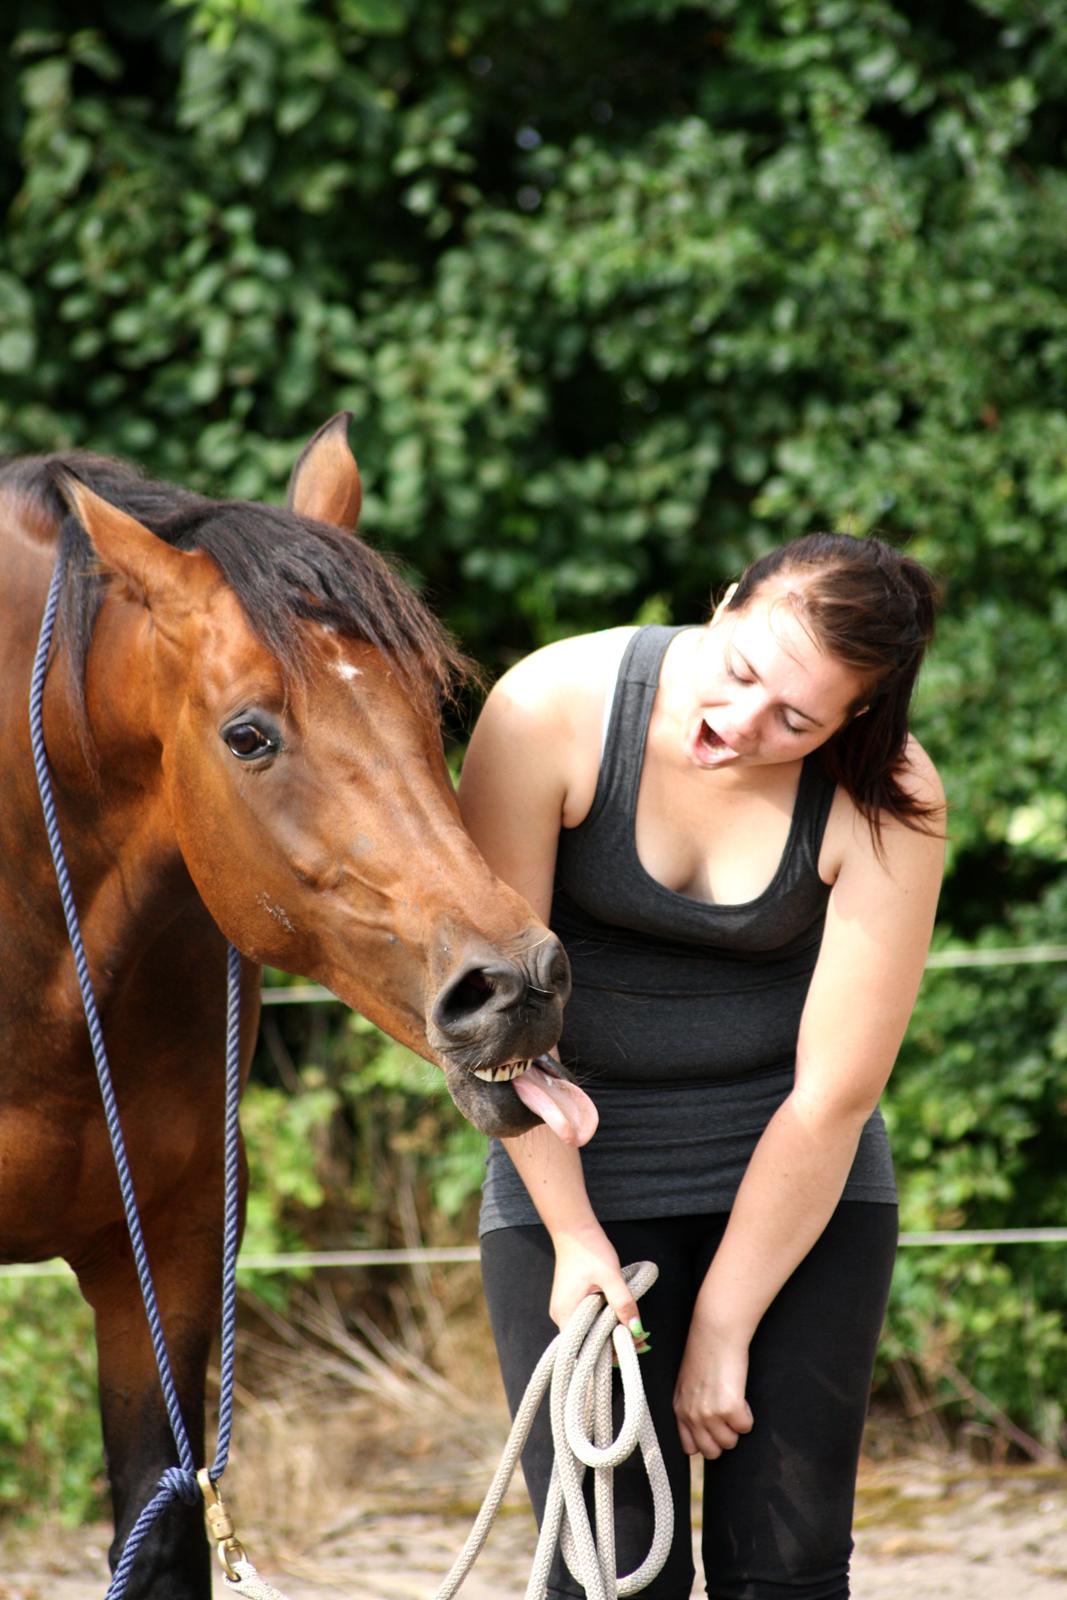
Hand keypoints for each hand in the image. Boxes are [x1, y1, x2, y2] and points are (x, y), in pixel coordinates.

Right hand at [549, 1223, 643, 1338]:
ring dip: (610, 1333)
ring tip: (634, 1330)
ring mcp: (564, 1308)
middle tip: (641, 1340)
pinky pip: (586, 1320)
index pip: (586, 1348)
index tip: (634, 1347)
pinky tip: (618, 1318)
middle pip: (588, 1343)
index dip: (611, 1352)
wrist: (574, 1230)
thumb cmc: (590, 1251)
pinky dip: (603, 1323)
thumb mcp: (611, 1276)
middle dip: (614, 1344)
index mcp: (566, 1314)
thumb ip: (623, 1303)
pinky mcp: (570, 1301)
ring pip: (588, 1332)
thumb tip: (637, 1329)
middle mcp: (561, 1315)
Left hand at [673, 1319, 753, 1459]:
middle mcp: (692, 1415)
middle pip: (712, 1452)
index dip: (705, 1441)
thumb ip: (690, 1408)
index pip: (690, 1448)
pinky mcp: (730, 1408)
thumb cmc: (704, 1352)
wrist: (715, 1332)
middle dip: (723, 1437)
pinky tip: (741, 1396)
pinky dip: (748, 1414)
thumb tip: (702, 1428)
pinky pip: (746, 1427)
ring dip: (736, 1425)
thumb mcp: (688, 1384)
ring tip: (733, 1400)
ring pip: (731, 1442)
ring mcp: (710, 1414)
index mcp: (679, 1410)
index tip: (713, 1429)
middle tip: (727, 1414)